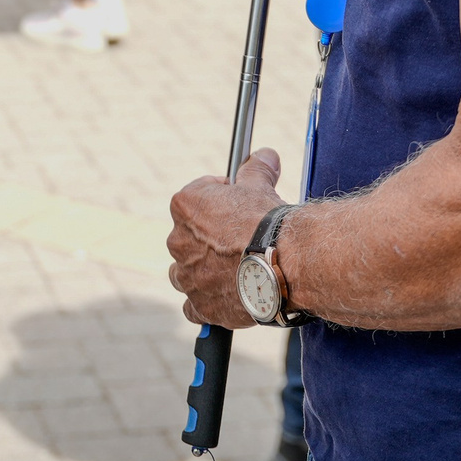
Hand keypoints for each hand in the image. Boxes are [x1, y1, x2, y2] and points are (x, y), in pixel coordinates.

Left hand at [167, 148, 286, 327]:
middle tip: (239, 239)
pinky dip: (204, 302)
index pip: (196, 196)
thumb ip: (256, 169)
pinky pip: (192, 306)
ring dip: (201, 270)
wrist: (283, 263)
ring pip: (185, 271)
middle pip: (189, 235)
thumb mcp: (260, 186)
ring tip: (231, 269)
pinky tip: (224, 297)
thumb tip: (264, 154)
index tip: (238, 204)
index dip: (219, 198)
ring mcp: (187, 276)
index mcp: (185, 206)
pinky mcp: (200, 305)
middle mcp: (178, 240)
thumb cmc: (267, 222)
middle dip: (210, 237)